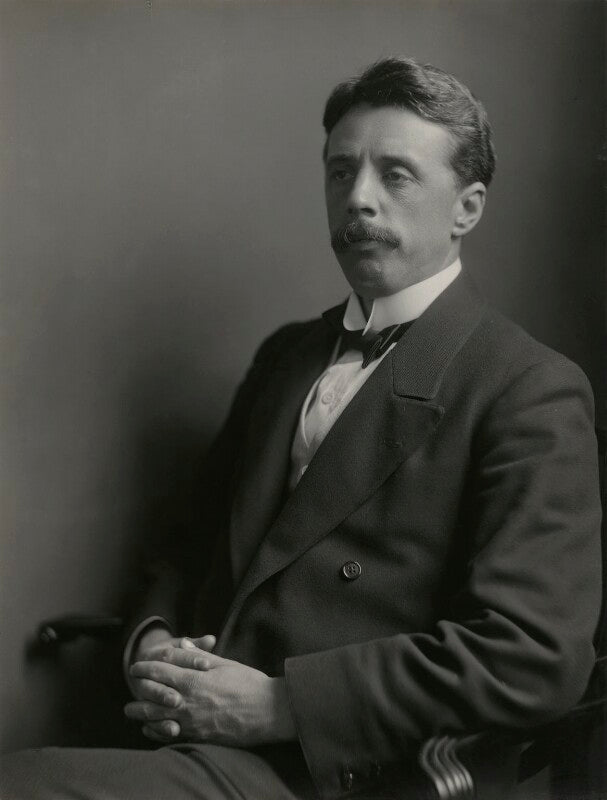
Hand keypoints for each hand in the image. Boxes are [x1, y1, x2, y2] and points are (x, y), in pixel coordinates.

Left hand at [124, 648, 295, 746]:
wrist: (267, 711)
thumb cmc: (249, 683)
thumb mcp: (224, 663)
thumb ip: (198, 656)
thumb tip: (180, 644)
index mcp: (194, 678)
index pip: (160, 670)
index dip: (145, 667)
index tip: (136, 666)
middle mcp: (188, 700)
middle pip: (152, 695)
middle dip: (139, 689)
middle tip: (132, 685)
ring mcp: (191, 721)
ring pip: (156, 717)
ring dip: (140, 713)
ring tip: (131, 710)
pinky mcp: (198, 736)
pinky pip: (169, 735)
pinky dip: (155, 731)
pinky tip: (149, 728)